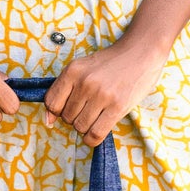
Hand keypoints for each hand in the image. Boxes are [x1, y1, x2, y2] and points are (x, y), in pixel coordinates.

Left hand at [45, 39, 170, 145]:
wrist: (141, 52)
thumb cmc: (110, 63)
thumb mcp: (83, 68)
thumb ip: (64, 90)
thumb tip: (48, 120)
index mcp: (72, 71)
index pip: (51, 103)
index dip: (57, 111)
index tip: (69, 108)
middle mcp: (85, 82)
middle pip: (66, 117)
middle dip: (75, 117)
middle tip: (88, 108)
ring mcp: (101, 95)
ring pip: (80, 127)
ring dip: (86, 127)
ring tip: (96, 115)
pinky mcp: (117, 107)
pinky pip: (95, 134)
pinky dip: (92, 138)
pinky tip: (97, 130)